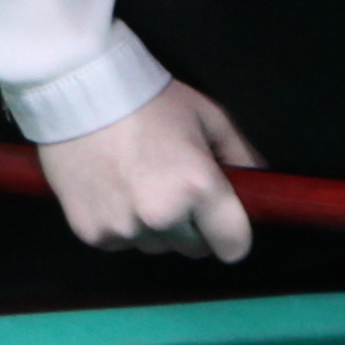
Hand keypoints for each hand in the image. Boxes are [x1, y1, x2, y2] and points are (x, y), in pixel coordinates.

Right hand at [35, 81, 261, 260]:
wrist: (82, 96)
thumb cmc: (152, 102)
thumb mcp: (210, 118)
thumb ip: (241, 155)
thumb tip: (262, 183)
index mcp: (199, 188)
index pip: (233, 245)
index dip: (236, 239)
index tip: (229, 230)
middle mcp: (163, 216)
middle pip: (194, 248)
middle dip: (195, 228)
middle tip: (180, 193)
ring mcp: (124, 228)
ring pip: (157, 246)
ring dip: (158, 228)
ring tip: (143, 186)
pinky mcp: (92, 234)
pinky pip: (121, 243)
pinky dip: (124, 227)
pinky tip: (117, 191)